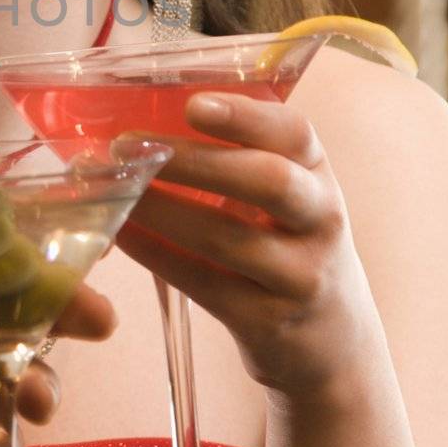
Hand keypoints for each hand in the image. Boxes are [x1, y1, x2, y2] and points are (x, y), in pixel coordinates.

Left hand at [117, 92, 385, 400]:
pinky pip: (205, 283)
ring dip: (162, 210)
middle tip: (128, 147)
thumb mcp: (287, 196)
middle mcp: (320, 219)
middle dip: (195, 161)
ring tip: (116, 189)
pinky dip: (158, 254)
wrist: (331, 340)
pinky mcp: (269, 321)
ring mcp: (299, 275)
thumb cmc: (288, 245)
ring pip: (229, 237)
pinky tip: (122, 234)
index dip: (245, 116)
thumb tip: (142, 124)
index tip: (194, 105)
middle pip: (268, 182)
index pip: (295, 133)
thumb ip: (239, 157)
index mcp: (318, 173)